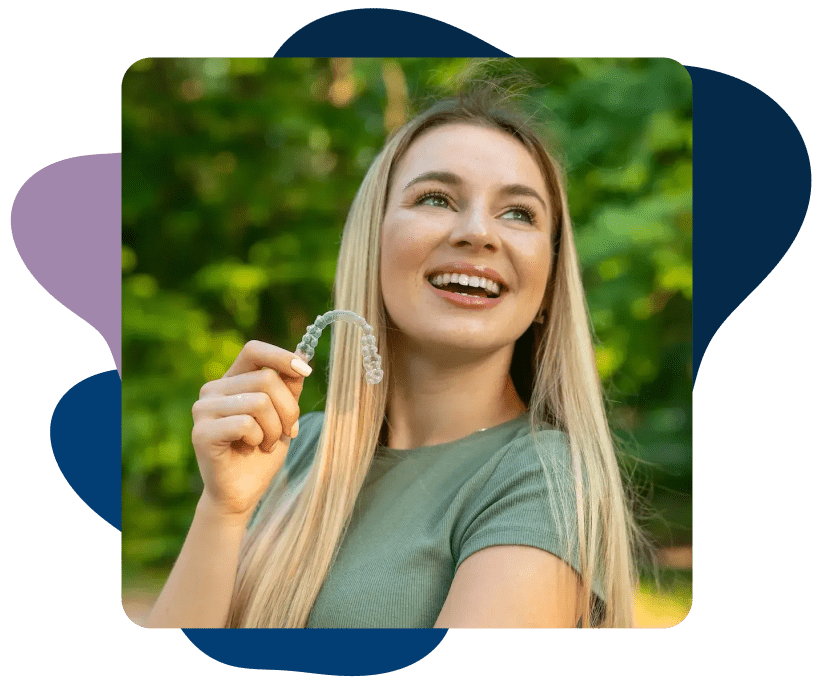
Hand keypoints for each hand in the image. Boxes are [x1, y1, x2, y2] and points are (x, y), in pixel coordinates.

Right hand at [190, 340, 311, 518]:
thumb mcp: (283, 414)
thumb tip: (302, 358)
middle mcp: (212, 389)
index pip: (254, 350)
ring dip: (275, 428)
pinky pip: (246, 424)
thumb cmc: (263, 451)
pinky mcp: (202, 432)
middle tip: (288, 431)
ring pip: (259, 401)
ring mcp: (203, 410)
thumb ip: (288, 387)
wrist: (242, 492)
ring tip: (267, 443)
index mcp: (232, 380)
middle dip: (288, 409)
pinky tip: (252, 449)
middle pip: (266, 379)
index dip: (282, 357)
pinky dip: (259, 439)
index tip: (306, 372)